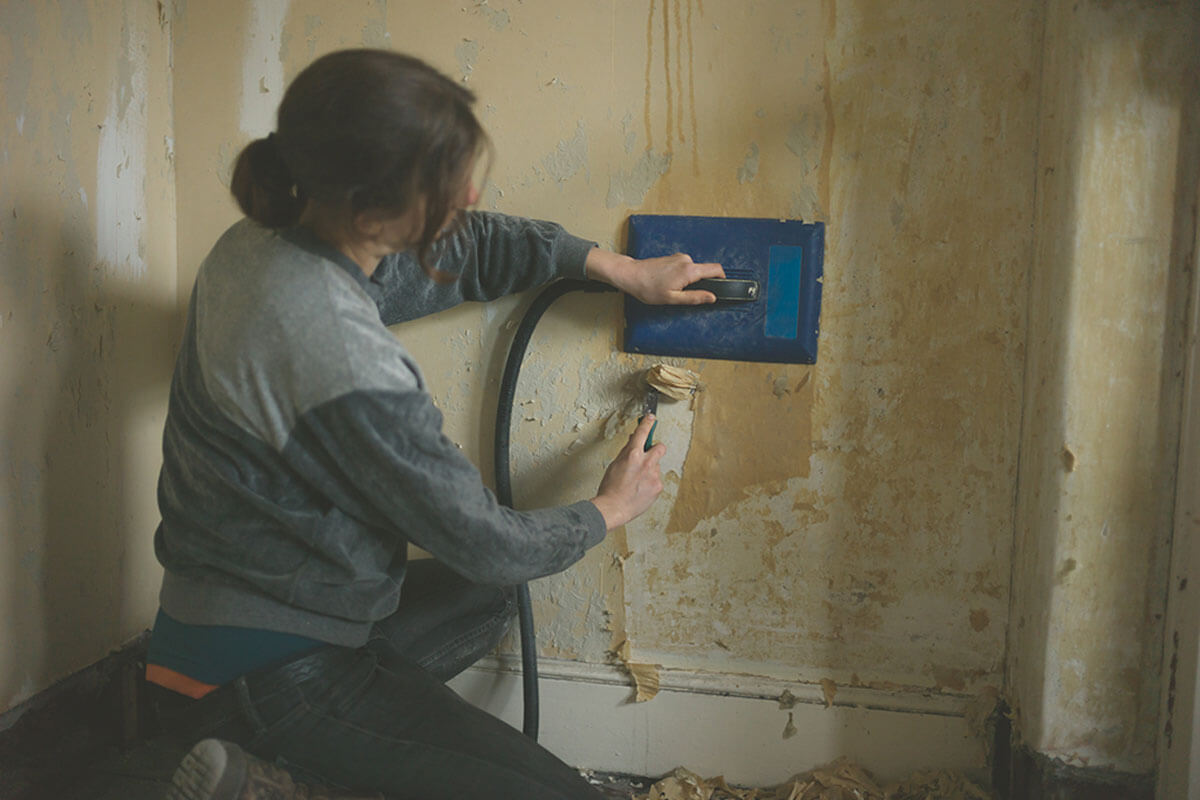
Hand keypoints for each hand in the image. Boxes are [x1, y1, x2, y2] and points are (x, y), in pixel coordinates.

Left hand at [586, 248, 724, 304]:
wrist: (631, 275)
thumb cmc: (648, 288)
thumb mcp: (673, 298)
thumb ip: (695, 298)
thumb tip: (712, 298)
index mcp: (689, 270)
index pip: (716, 269)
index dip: (722, 279)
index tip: (722, 288)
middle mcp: (686, 260)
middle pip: (705, 271)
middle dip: (702, 284)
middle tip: (686, 295)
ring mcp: (679, 258)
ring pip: (694, 271)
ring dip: (690, 281)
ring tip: (673, 289)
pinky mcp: (673, 258)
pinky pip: (685, 268)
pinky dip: (683, 276)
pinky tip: (669, 283)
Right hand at [590, 415, 665, 529]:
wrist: (614, 508)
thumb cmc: (610, 488)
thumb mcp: (615, 464)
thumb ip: (626, 452)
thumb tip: (633, 441)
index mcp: (633, 455)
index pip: (642, 433)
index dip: (647, 423)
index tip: (651, 418)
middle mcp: (646, 463)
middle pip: (660, 447)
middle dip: (656, 448)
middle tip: (648, 455)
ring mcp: (654, 475)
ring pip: (656, 466)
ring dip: (649, 470)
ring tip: (637, 481)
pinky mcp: (658, 487)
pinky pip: (656, 480)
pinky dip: (650, 483)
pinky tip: (640, 489)